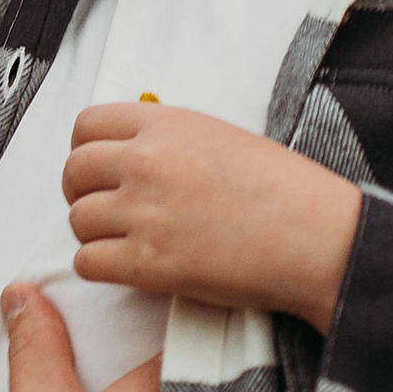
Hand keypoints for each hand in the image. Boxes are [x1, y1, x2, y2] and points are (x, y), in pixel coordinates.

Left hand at [62, 103, 360, 334]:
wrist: (318, 238)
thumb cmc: (285, 191)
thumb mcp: (223, 138)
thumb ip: (171, 139)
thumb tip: (129, 154)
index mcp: (167, 125)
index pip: (87, 126)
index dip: (86, 149)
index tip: (97, 169)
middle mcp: (147, 162)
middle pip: (74, 171)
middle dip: (81, 192)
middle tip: (103, 208)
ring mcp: (144, 212)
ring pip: (78, 220)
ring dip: (94, 233)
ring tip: (125, 241)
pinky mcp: (148, 263)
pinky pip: (88, 262)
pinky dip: (100, 267)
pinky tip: (127, 267)